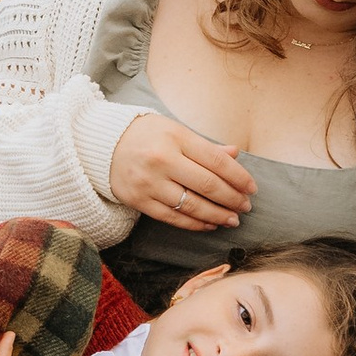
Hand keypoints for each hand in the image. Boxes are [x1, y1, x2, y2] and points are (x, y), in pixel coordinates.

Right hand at [106, 114, 255, 233]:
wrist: (103, 145)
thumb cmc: (146, 135)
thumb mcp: (175, 130)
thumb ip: (205, 146)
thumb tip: (236, 154)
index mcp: (175, 137)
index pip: (217, 161)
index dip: (239, 177)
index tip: (252, 188)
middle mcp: (162, 160)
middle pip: (208, 185)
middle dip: (232, 199)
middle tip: (246, 207)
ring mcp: (149, 182)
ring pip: (192, 206)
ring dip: (217, 215)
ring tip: (232, 220)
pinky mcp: (139, 200)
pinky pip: (173, 218)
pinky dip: (195, 224)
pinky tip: (209, 224)